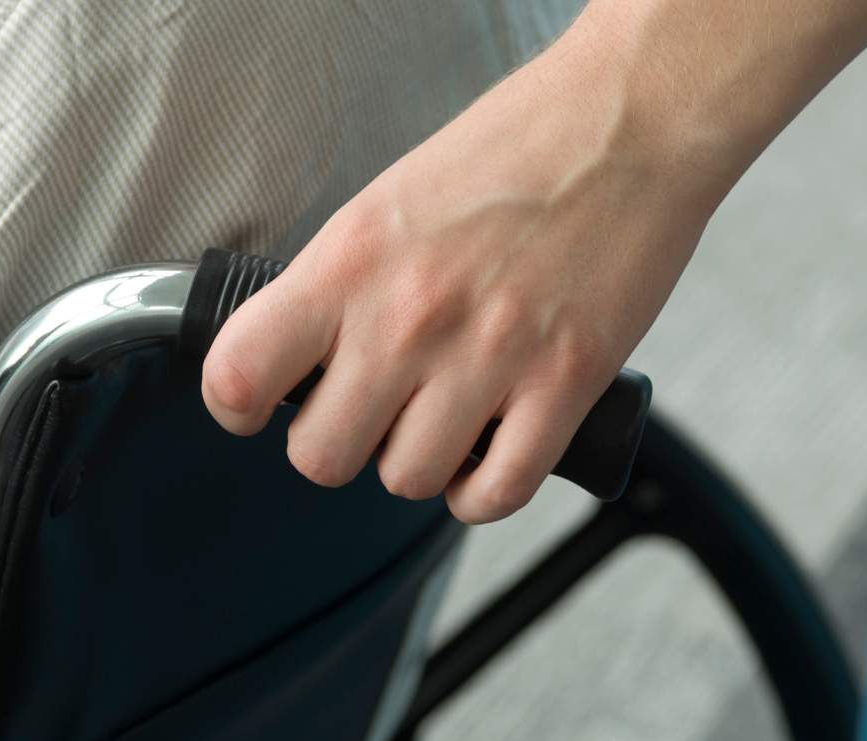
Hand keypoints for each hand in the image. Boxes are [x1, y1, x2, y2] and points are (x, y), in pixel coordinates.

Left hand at [200, 10, 720, 522]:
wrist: (630, 122)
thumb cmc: (516, 149)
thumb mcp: (392, 200)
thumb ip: (343, 283)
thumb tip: (314, 360)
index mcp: (352, 260)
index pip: (239, 375)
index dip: (236, 407)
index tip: (256, 409)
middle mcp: (409, 315)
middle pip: (322, 456)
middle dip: (339, 446)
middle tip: (367, 418)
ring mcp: (489, 356)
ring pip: (408, 480)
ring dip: (418, 463)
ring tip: (440, 425)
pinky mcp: (565, 384)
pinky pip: (499, 492)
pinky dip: (483, 492)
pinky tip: (486, 459)